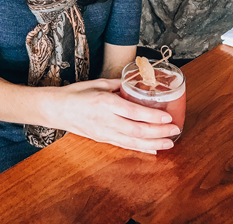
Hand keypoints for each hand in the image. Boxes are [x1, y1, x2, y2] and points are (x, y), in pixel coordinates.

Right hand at [55, 78, 179, 154]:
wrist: (57, 109)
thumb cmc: (76, 93)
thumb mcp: (97, 83)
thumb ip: (118, 84)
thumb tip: (136, 83)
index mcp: (104, 102)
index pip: (133, 112)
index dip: (152, 116)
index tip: (167, 116)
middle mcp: (105, 119)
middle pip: (137, 130)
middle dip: (159, 131)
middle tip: (175, 130)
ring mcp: (104, 132)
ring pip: (133, 141)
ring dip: (153, 143)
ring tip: (170, 143)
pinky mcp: (102, 139)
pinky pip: (124, 146)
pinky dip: (140, 148)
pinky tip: (153, 149)